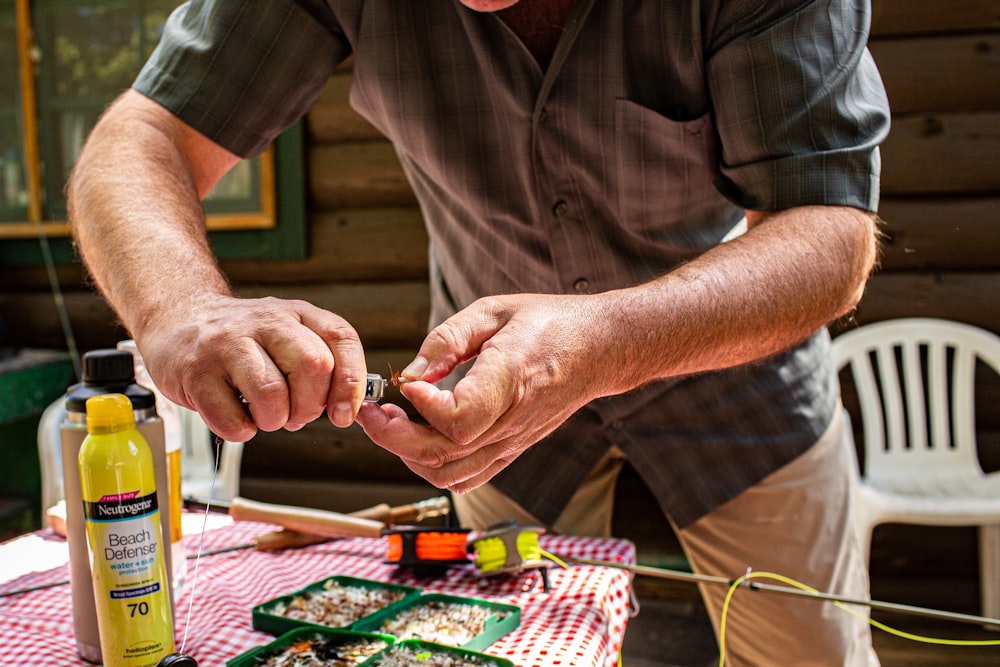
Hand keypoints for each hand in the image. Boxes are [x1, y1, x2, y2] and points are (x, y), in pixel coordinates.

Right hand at [137, 294, 367, 441]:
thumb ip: (321, 364)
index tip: (343, 413)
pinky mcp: (196, 372)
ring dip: (274, 421)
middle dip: (310, 407)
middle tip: (294, 416)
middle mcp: (265, 321)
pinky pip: (233, 420)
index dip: (350, 382)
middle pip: (314, 366)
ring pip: (273, 395)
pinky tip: (235, 415)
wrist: (179, 320)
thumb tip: (345, 409)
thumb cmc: (242, 340)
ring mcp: (227, 344)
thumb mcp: (287, 335)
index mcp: (297, 313)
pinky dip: (241, 431)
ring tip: (262, 414)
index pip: (341, 338)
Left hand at [356, 293, 612, 491]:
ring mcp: (513, 441)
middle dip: (394, 438)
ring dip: (409, 455)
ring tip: (390, 422)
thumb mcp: (494, 311)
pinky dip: (432, 466)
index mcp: (511, 378)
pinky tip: (418, 436)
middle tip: (373, 410)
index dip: (422, 406)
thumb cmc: (548, 324)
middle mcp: (512, 420)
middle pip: (444, 455)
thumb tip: (410, 372)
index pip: (459, 419)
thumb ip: (447, 339)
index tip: (406, 381)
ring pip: (449, 475)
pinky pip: (466, 478)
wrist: (598, 349)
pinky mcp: (511, 450)